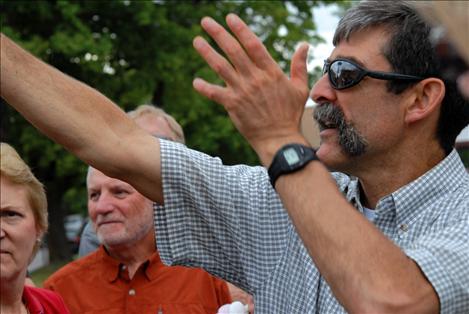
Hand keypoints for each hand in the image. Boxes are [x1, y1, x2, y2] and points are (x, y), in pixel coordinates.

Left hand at [193, 14, 310, 163]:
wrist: (279, 139)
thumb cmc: (290, 114)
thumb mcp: (299, 88)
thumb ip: (299, 65)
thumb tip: (303, 45)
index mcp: (270, 72)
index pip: (253, 45)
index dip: (241, 30)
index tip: (230, 18)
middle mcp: (254, 78)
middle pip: (233, 51)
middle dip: (218, 34)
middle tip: (205, 21)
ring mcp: (242, 91)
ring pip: (221, 67)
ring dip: (207, 53)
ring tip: (196, 40)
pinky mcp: (233, 105)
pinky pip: (215, 94)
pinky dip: (204, 88)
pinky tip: (195, 82)